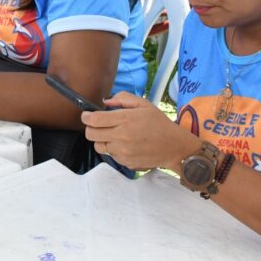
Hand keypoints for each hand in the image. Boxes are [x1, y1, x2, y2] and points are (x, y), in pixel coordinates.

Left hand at [81, 92, 198, 170]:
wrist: (174, 146)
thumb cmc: (159, 123)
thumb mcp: (143, 104)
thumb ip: (122, 98)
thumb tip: (105, 102)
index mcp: (125, 120)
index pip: (94, 120)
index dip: (86, 116)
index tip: (87, 115)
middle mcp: (122, 137)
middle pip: (90, 134)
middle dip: (90, 128)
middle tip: (98, 125)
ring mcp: (123, 151)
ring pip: (98, 146)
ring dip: (101, 140)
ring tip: (112, 135)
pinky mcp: (126, 162)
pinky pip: (110, 155)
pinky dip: (112, 149)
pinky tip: (123, 144)